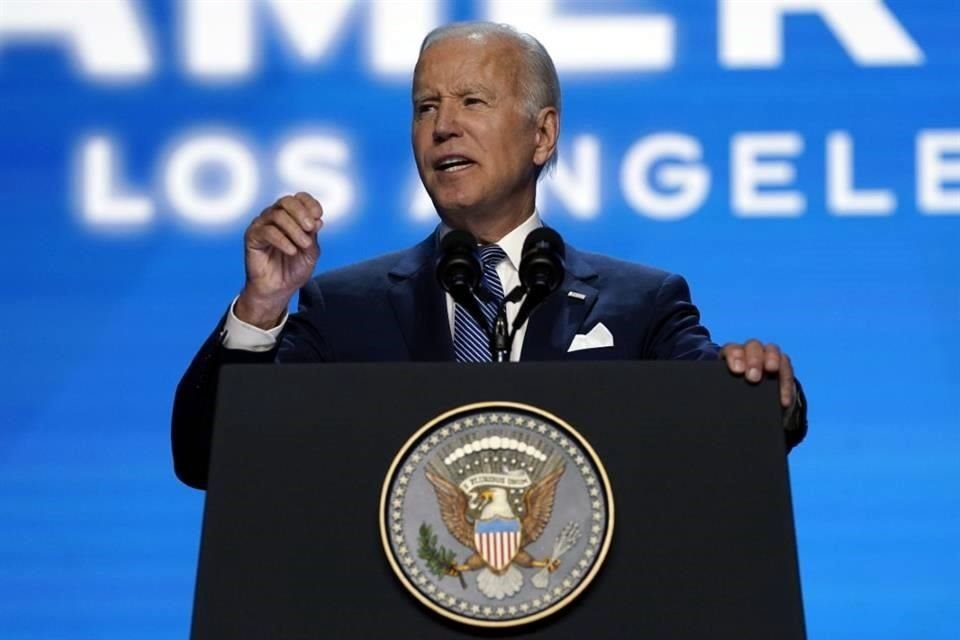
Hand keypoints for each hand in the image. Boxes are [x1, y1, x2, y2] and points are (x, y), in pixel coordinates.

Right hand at [235, 193, 322, 328]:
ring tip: (304, 245)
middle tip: (311, 227)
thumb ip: (313, 235)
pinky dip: (282, 240)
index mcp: (291, 216)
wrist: (279, 289)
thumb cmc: (294, 269)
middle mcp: (275, 216)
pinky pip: (267, 231)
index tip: (318, 216)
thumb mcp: (311, 252)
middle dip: (301, 212)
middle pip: (286, 201)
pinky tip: (291, 251)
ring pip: (277, 215)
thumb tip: (317, 220)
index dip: (310, 203)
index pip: (299, 198)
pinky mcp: (252, 236)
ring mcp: (262, 225)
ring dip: (294, 229)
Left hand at [721, 340, 794, 407]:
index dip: (734, 356)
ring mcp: (768, 357)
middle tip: (753, 377)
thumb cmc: (733, 395)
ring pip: (771, 350)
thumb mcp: (725, 392)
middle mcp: (750, 352)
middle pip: (752, 347)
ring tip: (771, 370)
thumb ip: (720, 394)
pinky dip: (786, 383)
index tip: (737, 370)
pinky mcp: (783, 368)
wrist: (755, 404)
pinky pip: (787, 369)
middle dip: (753, 359)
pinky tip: (783, 399)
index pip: (732, 350)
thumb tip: (705, 409)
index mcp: (732, 356)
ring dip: (772, 358)